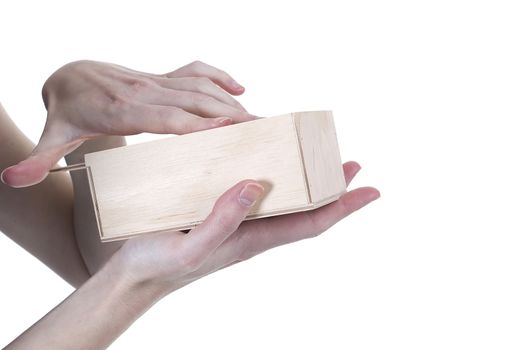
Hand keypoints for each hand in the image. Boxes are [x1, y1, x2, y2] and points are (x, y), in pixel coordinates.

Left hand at [1, 60, 253, 187]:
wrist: (68, 76)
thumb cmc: (66, 113)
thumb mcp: (52, 137)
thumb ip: (36, 161)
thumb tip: (9, 181)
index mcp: (123, 110)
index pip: (167, 117)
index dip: (199, 122)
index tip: (231, 127)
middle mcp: (145, 91)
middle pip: (194, 100)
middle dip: (230, 114)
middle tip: (262, 129)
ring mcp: (156, 80)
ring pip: (200, 85)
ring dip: (232, 100)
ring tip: (261, 117)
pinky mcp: (162, 76)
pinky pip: (195, 70)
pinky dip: (219, 76)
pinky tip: (239, 87)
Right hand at [111, 161, 379, 293]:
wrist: (135, 273)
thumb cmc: (162, 264)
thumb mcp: (193, 247)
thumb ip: (223, 220)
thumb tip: (256, 185)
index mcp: (255, 238)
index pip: (312, 222)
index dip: (343, 206)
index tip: (371, 188)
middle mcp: (253, 227)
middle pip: (304, 206)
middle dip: (331, 187)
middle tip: (349, 161)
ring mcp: (238, 218)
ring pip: (282, 195)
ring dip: (303, 175)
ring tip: (315, 154)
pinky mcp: (218, 207)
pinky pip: (252, 187)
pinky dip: (267, 170)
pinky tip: (261, 156)